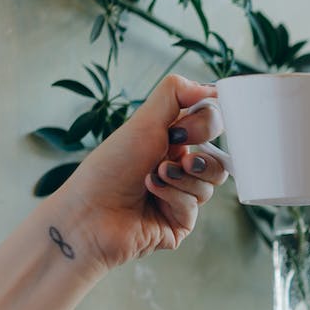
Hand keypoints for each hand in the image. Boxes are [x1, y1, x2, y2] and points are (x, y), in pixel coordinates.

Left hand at [51, 74, 229, 271]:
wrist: (90, 214)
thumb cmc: (108, 168)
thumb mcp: (143, 122)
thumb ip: (176, 95)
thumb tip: (211, 87)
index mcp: (168, 141)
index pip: (210, 126)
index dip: (206, 125)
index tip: (184, 129)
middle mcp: (176, 167)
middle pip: (218, 156)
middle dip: (200, 157)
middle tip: (177, 158)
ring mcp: (180, 196)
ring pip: (211, 182)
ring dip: (183, 178)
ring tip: (155, 178)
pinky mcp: (180, 221)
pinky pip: (196, 205)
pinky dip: (174, 198)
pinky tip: (152, 196)